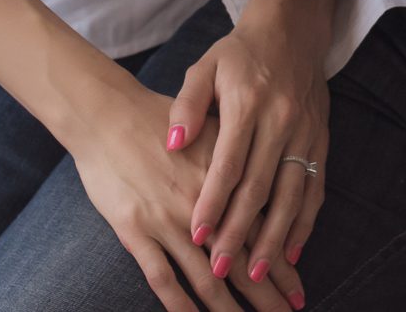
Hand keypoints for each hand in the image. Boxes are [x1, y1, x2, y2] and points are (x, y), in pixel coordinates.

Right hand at [69, 80, 305, 311]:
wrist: (107, 114)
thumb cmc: (158, 118)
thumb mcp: (210, 128)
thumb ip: (237, 158)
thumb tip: (268, 180)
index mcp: (224, 181)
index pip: (262, 232)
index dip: (281, 265)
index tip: (298, 289)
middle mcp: (202, 206)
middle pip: (241, 261)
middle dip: (266, 295)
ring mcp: (169, 221)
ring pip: (206, 279)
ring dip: (229, 310)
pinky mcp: (136, 231)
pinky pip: (162, 278)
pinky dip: (179, 305)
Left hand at [165, 16, 328, 289]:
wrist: (292, 30)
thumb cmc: (239, 53)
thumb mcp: (205, 66)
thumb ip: (187, 105)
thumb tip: (172, 144)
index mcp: (248, 103)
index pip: (229, 163)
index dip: (213, 201)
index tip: (197, 235)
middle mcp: (281, 121)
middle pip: (260, 187)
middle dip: (240, 232)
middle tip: (221, 269)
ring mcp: (305, 132)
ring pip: (291, 194)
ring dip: (275, 237)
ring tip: (258, 272)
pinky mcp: (321, 139)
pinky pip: (315, 186)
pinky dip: (306, 220)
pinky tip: (294, 249)